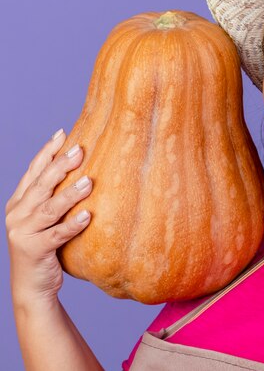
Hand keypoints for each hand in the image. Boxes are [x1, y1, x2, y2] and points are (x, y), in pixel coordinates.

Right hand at [5, 129, 92, 306]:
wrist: (33, 287)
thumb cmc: (46, 248)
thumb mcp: (47, 220)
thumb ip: (56, 198)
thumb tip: (87, 171)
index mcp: (19, 202)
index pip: (33, 171)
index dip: (47, 152)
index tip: (63, 133)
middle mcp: (17, 214)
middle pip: (41, 185)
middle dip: (59, 166)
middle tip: (80, 150)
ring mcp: (23, 233)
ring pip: (48, 209)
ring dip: (69, 194)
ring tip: (88, 182)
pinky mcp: (34, 251)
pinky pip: (56, 235)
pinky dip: (72, 225)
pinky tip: (88, 216)